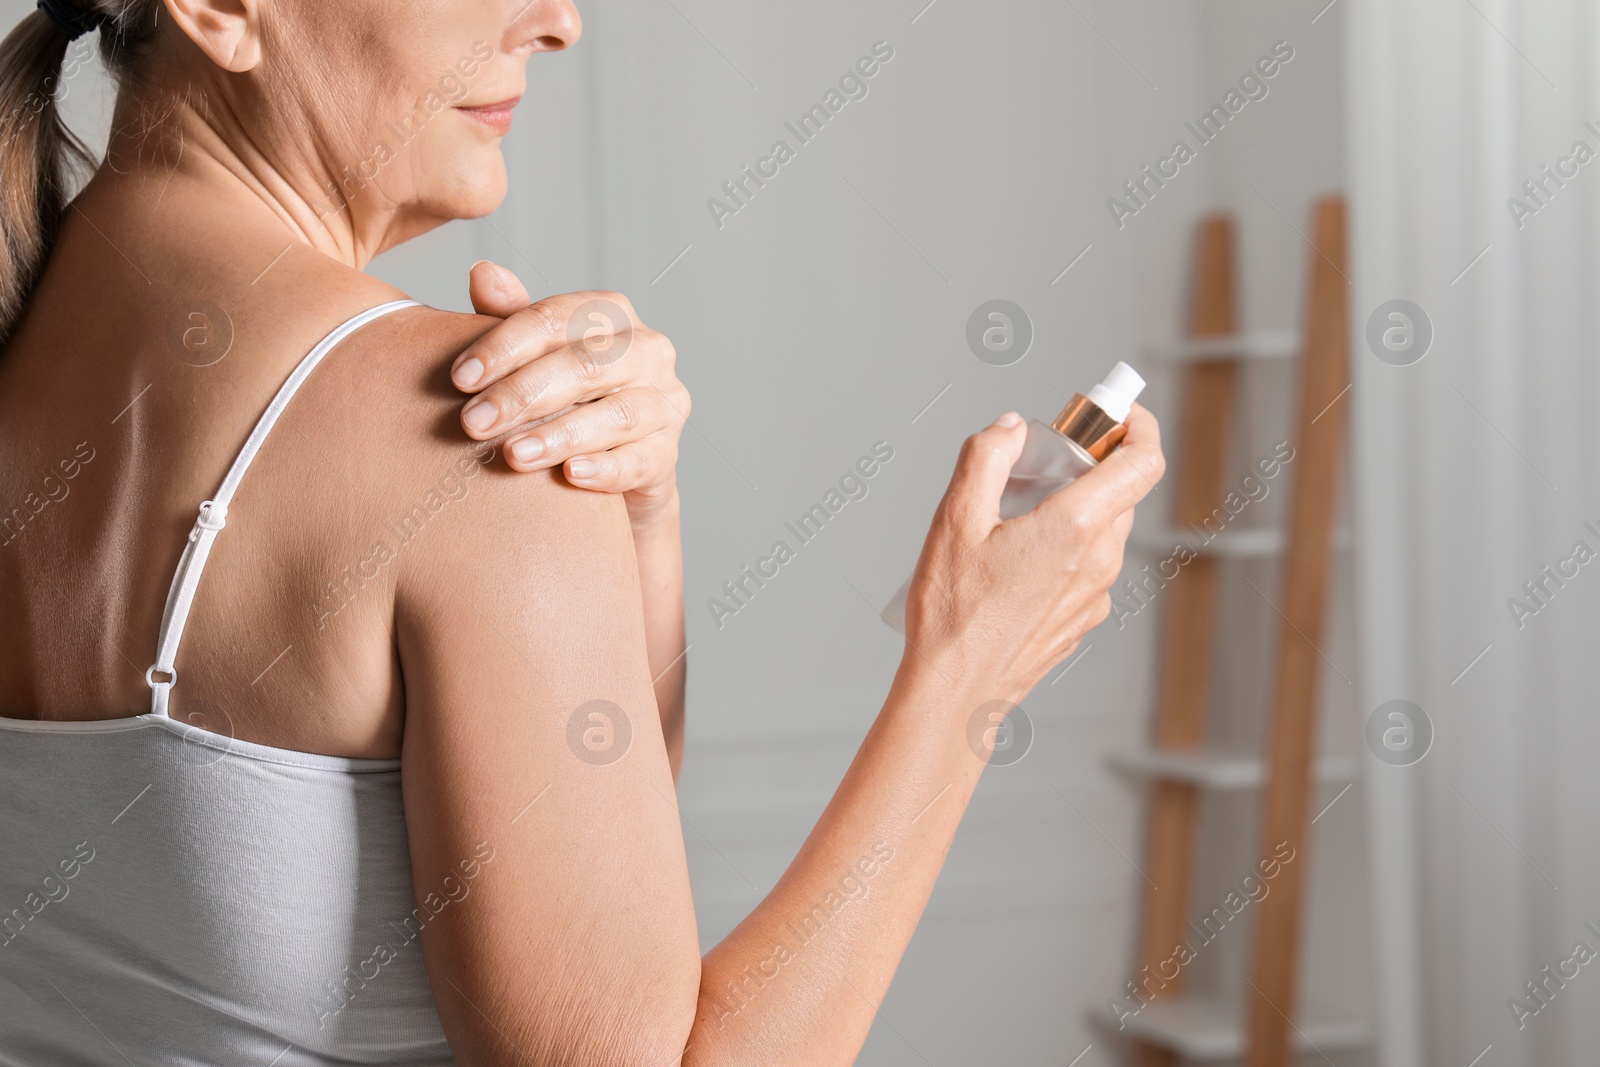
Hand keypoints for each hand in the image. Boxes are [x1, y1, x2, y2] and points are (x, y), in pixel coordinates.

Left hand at [451, 262, 689, 524]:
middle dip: (524, 393)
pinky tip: (570, 475)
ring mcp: (665, 404)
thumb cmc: (567, 398)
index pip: (558, 319)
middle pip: (587, 364)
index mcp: (613, 315)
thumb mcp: (536, 355)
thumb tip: (482, 272)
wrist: (614, 465)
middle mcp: (648, 352)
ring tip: (513, 455)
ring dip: (561, 434)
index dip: (506, 345)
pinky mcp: (667, 455)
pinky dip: (605, 469)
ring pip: (618, 414)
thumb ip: (511, 318)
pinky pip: (639, 461)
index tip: (460, 377)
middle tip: (473, 422)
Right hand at [904, 405, 1164, 701]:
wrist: (957, 693)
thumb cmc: (954, 617)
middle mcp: (1099, 562)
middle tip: (1045, 458)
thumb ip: (986, 458)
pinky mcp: (1082, 620)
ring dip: (1078, 506)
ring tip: (1019, 513)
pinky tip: (1016, 560)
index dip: (1137, 425)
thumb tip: (1010, 428)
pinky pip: (1089, 566)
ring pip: (1105, 530)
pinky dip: (1067, 546)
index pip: (1143, 461)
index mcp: (1076, 528)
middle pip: (1121, 491)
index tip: (1114, 413)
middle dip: (1092, 463)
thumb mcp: (954, 520)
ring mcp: (1095, 596)